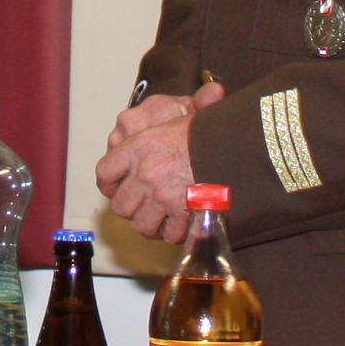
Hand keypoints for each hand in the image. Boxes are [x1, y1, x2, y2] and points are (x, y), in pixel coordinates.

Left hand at [95, 80, 227, 244]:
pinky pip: (170, 233)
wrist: (240, 143)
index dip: (109, 184)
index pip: (105, 172)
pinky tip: (183, 225)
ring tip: (163, 220)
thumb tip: (172, 112)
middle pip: (121, 205)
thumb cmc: (215, 128)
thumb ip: (166, 124)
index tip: (115, 188)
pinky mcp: (181, 213)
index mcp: (138, 146)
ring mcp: (161, 195)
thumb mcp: (186, 116)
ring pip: (142, 224)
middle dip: (133, 210)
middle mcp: (145, 172)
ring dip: (153, 225)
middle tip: (145, 206)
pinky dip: (176, 234)